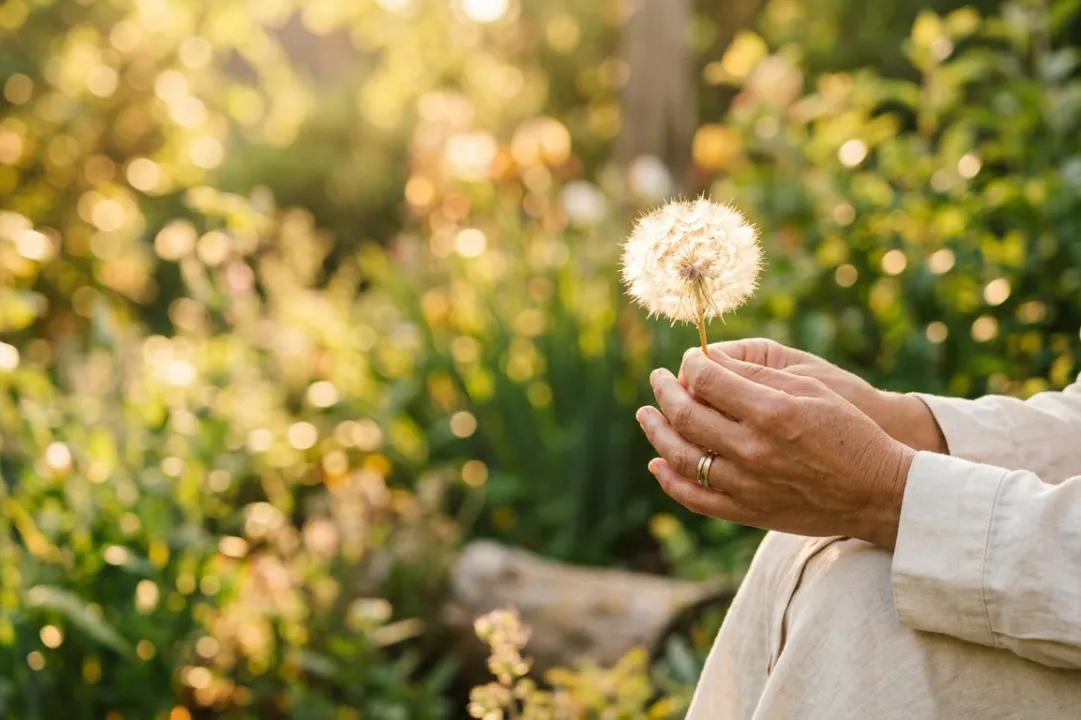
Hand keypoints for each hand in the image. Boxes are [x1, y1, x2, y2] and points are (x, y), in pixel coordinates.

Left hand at [639, 348, 915, 548]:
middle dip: (665, 392)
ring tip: (646, 415)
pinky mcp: (747, 512)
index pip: (707, 380)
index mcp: (771, 412)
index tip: (687, 360)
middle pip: (686, 416)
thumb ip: (756, 376)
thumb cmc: (849, 431)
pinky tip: (658, 463)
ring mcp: (747, 485)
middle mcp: (753, 450)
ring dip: (657, 433)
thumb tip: (709, 361)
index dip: (690, 364)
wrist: (878, 491)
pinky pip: (695, 498)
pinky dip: (671, 480)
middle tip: (657, 380)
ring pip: (682, 457)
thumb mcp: (810, 389)